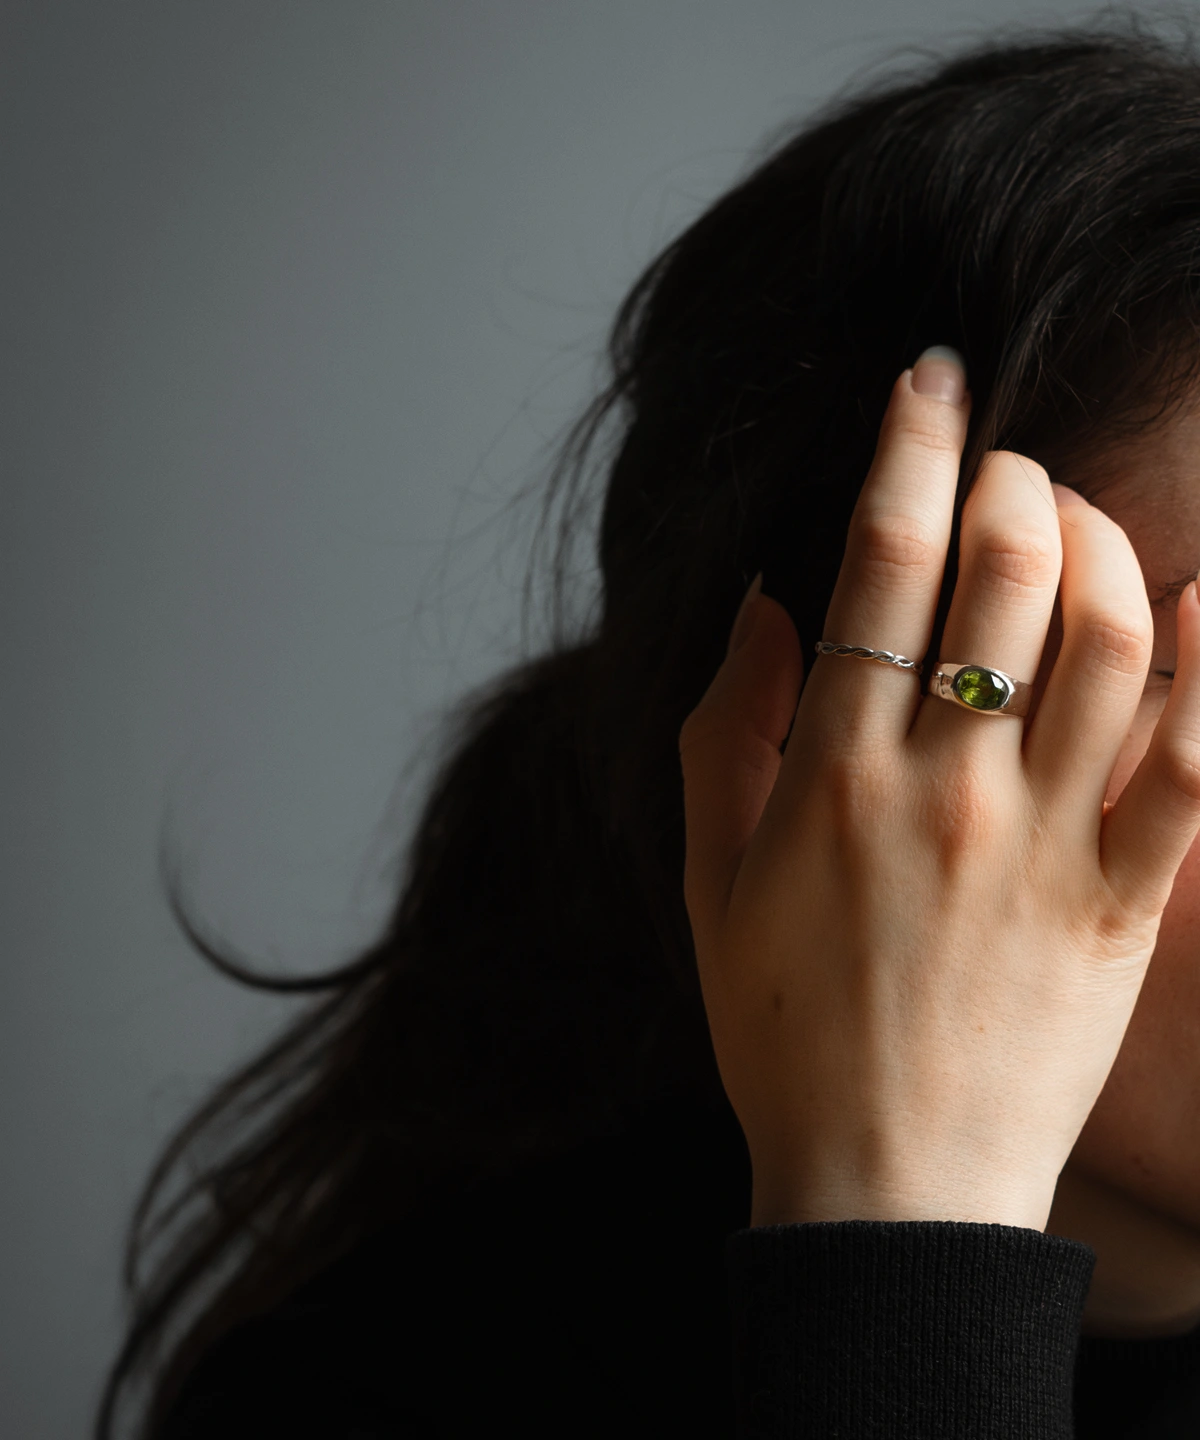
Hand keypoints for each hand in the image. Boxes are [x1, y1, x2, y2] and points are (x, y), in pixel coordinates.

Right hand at [678, 350, 1199, 1232]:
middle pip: (1006, 570)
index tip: (931, 379)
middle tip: (1002, 468)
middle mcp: (945, 785)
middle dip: (1013, 478)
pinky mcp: (1124, 899)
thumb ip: (725, 729)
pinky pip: (1198, 761)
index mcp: (833, 774)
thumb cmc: (780, 1030)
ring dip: (1101, 545)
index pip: (881, 562)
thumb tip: (764, 606)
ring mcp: (1046, 840)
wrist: (888, 1185)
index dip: (910, 447)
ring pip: (1109, 635)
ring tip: (1076, 527)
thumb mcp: (708, 879)